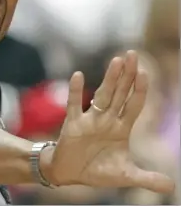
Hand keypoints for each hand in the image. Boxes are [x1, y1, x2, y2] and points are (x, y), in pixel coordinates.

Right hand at [43, 50, 174, 193]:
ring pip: (102, 95)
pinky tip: (78, 75)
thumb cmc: (97, 170)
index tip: (145, 73)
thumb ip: (147, 178)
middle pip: (119, 93)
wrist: (70, 173)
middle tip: (132, 54)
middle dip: (127, 75)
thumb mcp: (125, 176)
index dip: (139, 90)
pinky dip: (75, 90)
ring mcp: (90, 119)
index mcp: (121, 128)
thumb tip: (172, 186)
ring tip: (116, 61)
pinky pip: (74, 104)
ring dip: (109, 79)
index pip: (133, 105)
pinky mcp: (73, 123)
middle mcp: (107, 120)